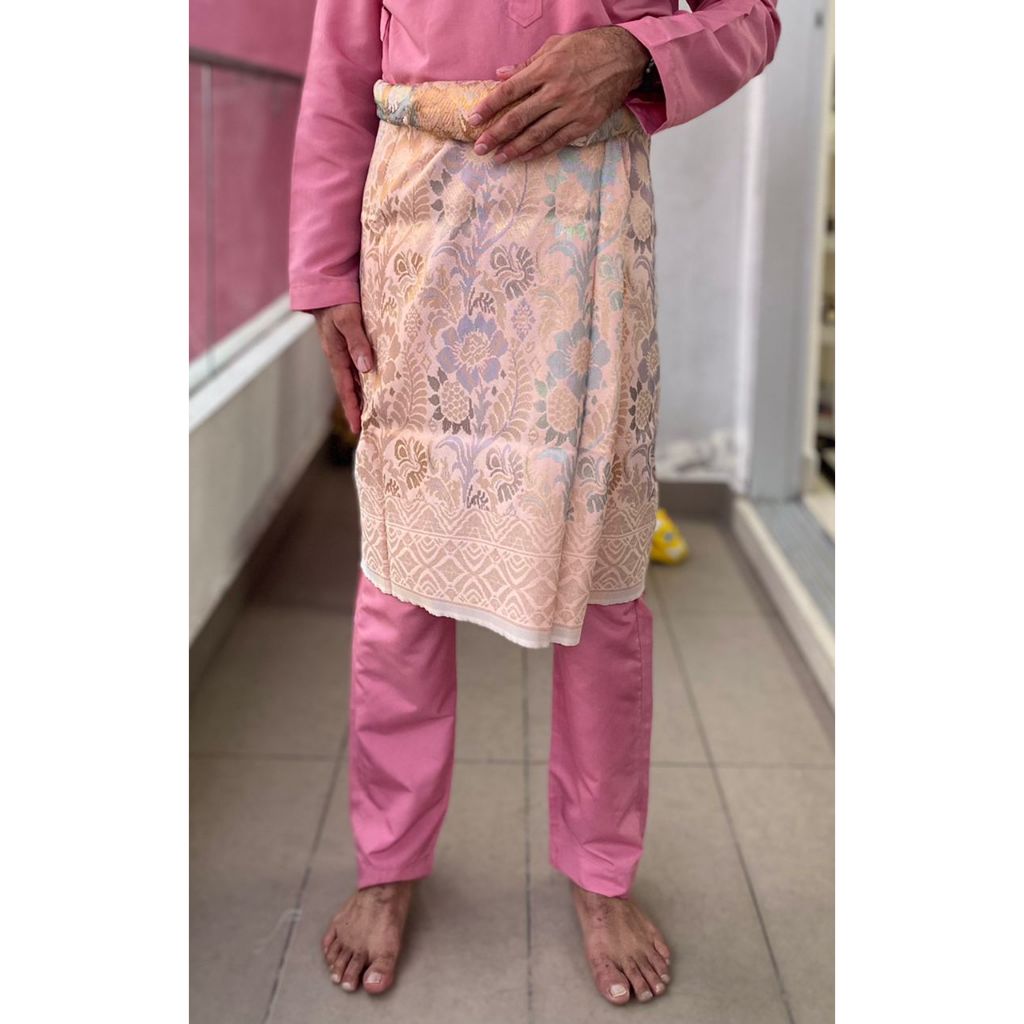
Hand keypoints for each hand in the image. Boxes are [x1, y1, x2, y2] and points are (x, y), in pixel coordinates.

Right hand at [313, 302, 374, 433]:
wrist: (325, 287)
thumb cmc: (337, 301)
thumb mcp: (348, 319)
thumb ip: (357, 342)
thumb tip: (366, 368)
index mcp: (337, 355)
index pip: (346, 389)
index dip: (352, 409)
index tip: (357, 428)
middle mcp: (338, 358)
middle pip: (348, 390)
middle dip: (356, 409)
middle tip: (367, 429)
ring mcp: (341, 352)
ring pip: (352, 380)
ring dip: (361, 396)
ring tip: (371, 413)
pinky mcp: (346, 345)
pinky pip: (355, 368)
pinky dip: (362, 380)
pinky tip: (371, 384)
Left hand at [468, 27, 649, 163]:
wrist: (625, 57)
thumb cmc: (588, 48)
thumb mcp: (555, 46)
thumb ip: (527, 64)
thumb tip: (500, 75)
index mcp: (546, 68)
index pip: (510, 91)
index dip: (489, 106)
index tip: (473, 119)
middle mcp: (557, 91)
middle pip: (519, 117)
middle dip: (496, 134)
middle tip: (479, 147)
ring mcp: (571, 110)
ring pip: (536, 134)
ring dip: (514, 148)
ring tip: (498, 158)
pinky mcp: (585, 124)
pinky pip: (557, 142)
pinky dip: (538, 151)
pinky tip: (524, 158)